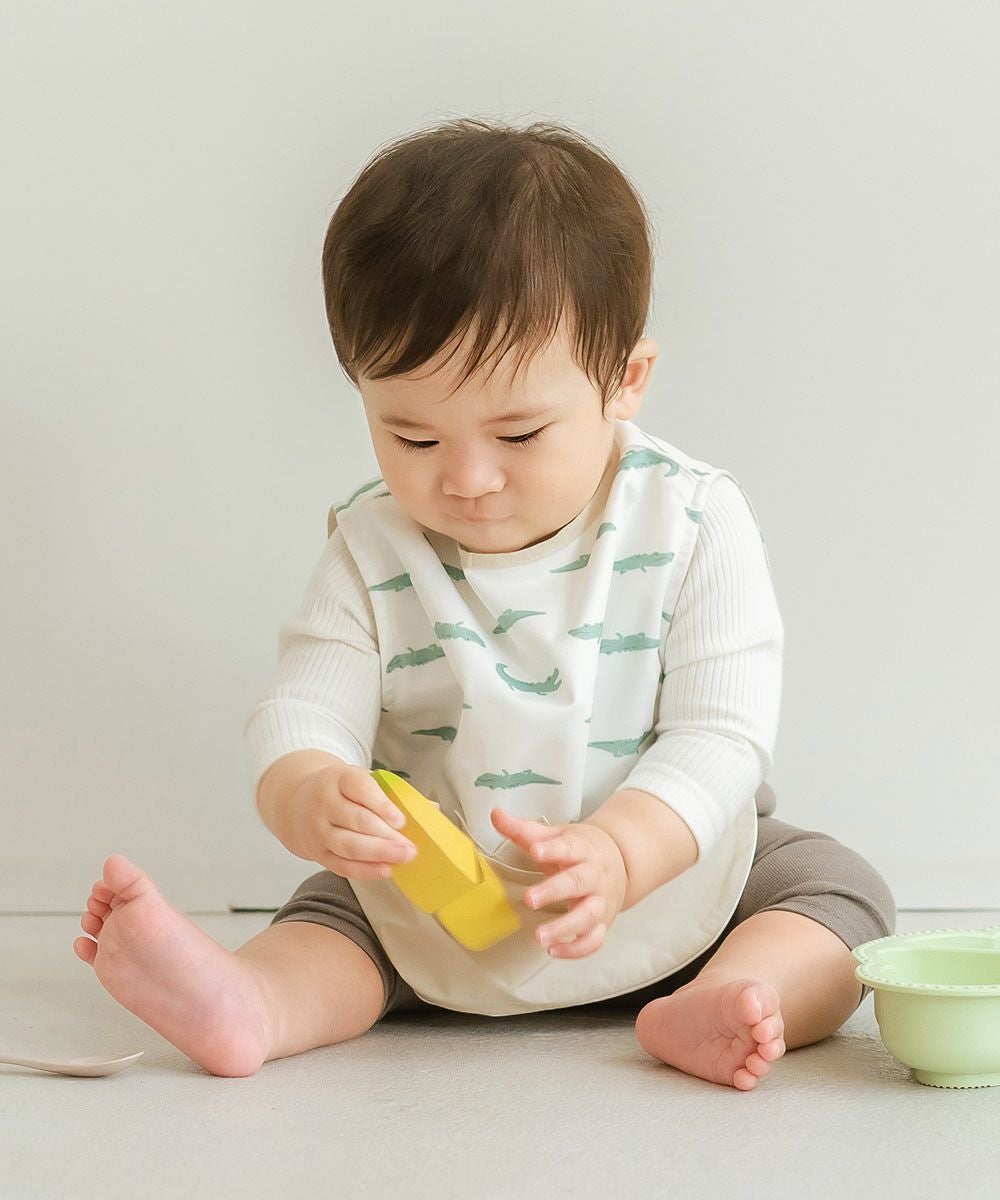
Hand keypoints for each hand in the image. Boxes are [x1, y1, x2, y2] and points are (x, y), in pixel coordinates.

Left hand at [490, 808, 627, 958]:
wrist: (620, 861)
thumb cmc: (580, 848)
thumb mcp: (556, 835)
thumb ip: (524, 830)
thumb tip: (495, 814)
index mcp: (583, 849)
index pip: (569, 847)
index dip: (553, 849)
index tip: (535, 850)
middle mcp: (594, 875)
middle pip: (579, 882)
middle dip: (555, 891)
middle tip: (529, 899)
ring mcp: (600, 901)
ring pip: (589, 915)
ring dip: (565, 928)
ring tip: (539, 937)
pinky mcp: (602, 923)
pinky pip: (595, 940)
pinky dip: (577, 949)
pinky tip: (554, 951)